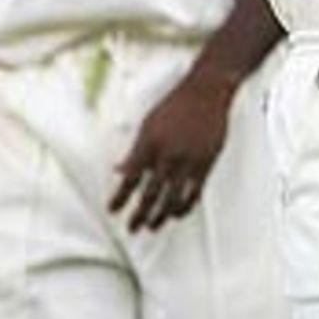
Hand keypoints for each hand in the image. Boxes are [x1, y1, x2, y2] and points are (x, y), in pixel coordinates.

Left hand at [109, 65, 239, 232]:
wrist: (206, 91)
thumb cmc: (176, 104)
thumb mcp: (148, 123)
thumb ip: (134, 149)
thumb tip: (119, 169)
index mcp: (150, 142)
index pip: (130, 178)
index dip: (120, 197)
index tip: (113, 210)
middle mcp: (168, 154)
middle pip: (150, 194)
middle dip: (139, 215)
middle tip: (133, 227)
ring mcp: (188, 160)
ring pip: (172, 199)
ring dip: (161, 217)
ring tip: (153, 226)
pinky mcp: (206, 163)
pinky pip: (194, 193)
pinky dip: (184, 207)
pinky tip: (178, 213)